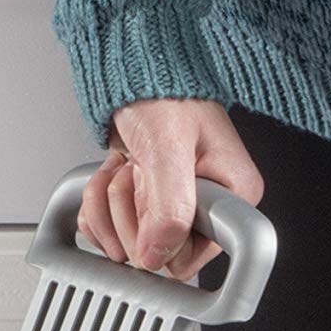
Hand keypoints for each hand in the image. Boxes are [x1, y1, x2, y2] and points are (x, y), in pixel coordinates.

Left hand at [79, 100, 263, 279]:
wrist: (136, 70)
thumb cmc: (163, 92)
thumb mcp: (168, 147)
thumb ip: (169, 209)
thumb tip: (156, 255)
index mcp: (233, 197)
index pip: (187, 260)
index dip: (158, 237)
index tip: (154, 195)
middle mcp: (207, 209)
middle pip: (150, 254)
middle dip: (129, 212)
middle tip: (139, 171)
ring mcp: (174, 211)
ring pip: (126, 244)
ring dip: (109, 205)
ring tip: (126, 167)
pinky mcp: (146, 208)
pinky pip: (109, 233)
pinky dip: (97, 206)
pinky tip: (112, 175)